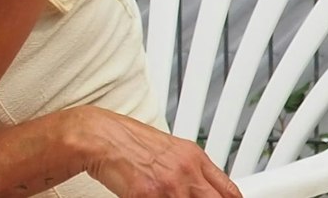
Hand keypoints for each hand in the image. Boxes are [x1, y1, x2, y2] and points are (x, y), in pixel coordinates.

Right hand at [80, 109, 242, 197]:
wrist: (98, 136)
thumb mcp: (168, 148)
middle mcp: (186, 171)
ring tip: (164, 197)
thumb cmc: (125, 140)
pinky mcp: (148, 195)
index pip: (230, 191)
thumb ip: (188, 168)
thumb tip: (199, 186)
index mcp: (194, 157)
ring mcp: (169, 185)